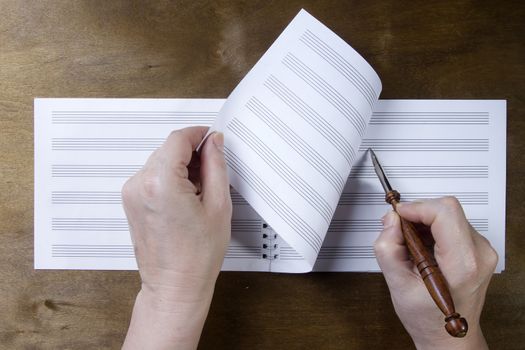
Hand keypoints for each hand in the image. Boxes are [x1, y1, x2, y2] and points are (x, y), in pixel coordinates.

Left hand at [122, 127, 231, 349]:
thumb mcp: (218, 205)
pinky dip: (170, 178)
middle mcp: (139, 184)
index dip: (198, 134)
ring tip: (200, 191)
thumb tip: (214, 143)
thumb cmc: (196, 256)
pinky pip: (152, 176)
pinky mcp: (130, 201)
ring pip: (160, 161)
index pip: (178, 139)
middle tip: (213, 170)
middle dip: (191, 153)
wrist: (175, 286)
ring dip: (181, 166)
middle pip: (168, 149)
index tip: (211, 137)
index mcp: (160, 182)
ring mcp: (131, 193)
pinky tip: (186, 197)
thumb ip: (216, 165)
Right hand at [374, 197, 497, 349]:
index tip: (398, 215)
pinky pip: (452, 224)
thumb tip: (391, 220)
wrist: (448, 337)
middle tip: (399, 232)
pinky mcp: (477, 248)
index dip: (416, 207)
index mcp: (462, 263)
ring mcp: (481, 250)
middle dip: (417, 215)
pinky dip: (431, 230)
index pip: (444, 212)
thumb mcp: (397, 284)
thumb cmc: (428, 319)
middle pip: (446, 210)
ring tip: (410, 247)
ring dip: (423, 223)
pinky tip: (422, 249)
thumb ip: (388, 247)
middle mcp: (479, 253)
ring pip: (448, 214)